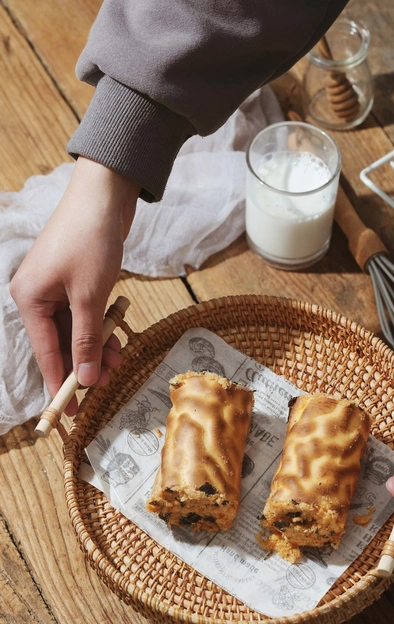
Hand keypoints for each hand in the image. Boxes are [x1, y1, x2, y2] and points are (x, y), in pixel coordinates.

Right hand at [10, 158, 139, 414]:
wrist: (104, 197)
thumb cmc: (90, 242)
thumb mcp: (89, 297)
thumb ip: (86, 340)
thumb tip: (85, 379)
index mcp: (30, 299)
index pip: (46, 353)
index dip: (60, 384)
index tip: (71, 412)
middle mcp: (37, 296)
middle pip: (61, 345)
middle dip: (86, 365)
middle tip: (109, 383)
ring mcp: (56, 289)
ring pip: (76, 332)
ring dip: (97, 348)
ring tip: (119, 360)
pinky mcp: (74, 283)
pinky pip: (85, 317)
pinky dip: (100, 329)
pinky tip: (116, 340)